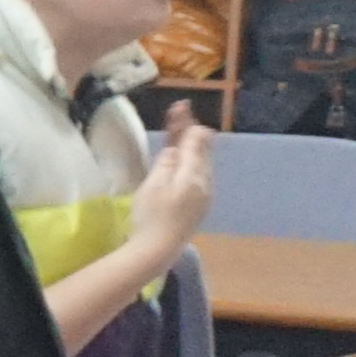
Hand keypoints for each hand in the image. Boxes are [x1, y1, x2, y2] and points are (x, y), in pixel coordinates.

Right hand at [134, 117, 215, 255]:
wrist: (157, 250)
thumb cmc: (151, 215)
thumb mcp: (155, 183)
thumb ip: (169, 161)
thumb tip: (178, 146)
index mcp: (194, 174)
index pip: (196, 140)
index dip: (187, 122)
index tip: (179, 106)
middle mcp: (204, 183)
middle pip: (202, 150)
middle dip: (190, 131)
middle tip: (178, 114)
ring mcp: (203, 196)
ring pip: (200, 163)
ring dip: (190, 147)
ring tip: (179, 134)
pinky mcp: (197, 206)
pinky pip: (197, 176)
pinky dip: (189, 162)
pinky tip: (181, 162)